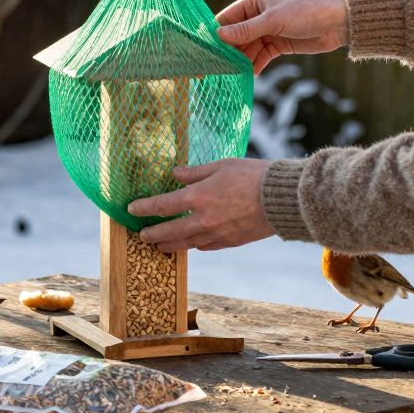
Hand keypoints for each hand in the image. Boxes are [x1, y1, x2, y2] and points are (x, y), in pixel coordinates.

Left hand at [128, 159, 274, 252]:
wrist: (282, 199)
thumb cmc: (253, 176)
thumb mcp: (221, 166)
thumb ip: (195, 173)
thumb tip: (175, 174)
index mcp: (199, 197)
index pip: (162, 206)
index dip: (144, 208)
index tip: (132, 209)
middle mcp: (204, 219)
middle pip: (169, 232)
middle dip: (152, 234)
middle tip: (141, 236)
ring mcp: (216, 233)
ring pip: (186, 244)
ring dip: (169, 245)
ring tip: (159, 246)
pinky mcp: (230, 241)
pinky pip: (206, 246)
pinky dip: (194, 245)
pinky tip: (190, 244)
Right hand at [216, 0, 348, 73]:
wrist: (338, 22)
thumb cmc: (306, 11)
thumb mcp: (273, 20)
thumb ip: (247, 30)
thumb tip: (219, 35)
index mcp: (255, 1)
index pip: (228, 17)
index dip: (216, 33)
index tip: (203, 49)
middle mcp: (258, 16)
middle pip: (236, 35)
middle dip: (227, 51)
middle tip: (215, 67)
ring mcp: (268, 31)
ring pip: (247, 48)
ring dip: (240, 60)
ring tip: (231, 74)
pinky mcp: (278, 45)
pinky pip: (260, 56)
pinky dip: (254, 65)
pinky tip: (249, 74)